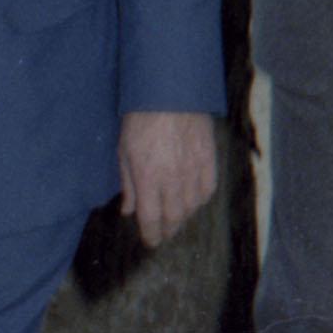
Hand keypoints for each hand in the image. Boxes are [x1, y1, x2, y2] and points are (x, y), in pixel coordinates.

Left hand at [118, 110, 221, 246]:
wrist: (170, 91)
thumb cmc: (141, 119)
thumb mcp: (124, 151)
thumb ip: (128, 184)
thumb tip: (128, 210)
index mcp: (148, 177)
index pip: (150, 218)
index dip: (151, 234)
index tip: (150, 241)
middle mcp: (172, 178)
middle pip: (174, 217)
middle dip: (167, 230)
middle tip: (163, 234)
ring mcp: (193, 169)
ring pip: (192, 206)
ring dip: (184, 217)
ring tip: (177, 218)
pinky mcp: (208, 158)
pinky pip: (208, 189)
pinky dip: (201, 199)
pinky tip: (194, 200)